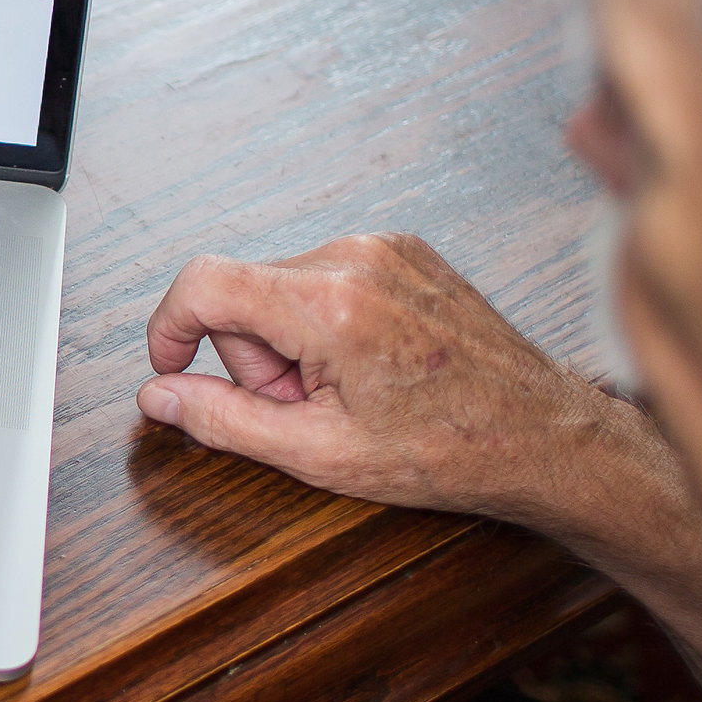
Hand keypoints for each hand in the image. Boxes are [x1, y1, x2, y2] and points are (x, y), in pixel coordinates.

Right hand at [138, 234, 701, 701]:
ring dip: (293, 341)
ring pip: (283, 286)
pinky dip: (329, 322)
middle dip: (254, 356)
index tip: (169, 367)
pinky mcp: (406, 250)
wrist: (543, 436)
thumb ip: (223, 421)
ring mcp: (386, 247)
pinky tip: (371, 367)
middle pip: (243, 291)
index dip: (168, 328)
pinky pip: (328, 277)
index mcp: (330, 304)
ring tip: (347, 392)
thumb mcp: (318, 454)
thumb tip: (159, 397)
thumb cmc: (450, 450)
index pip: (202, 283)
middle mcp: (356, 257)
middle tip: (306, 409)